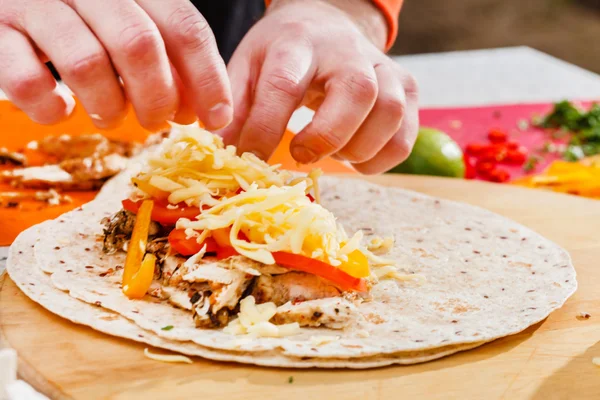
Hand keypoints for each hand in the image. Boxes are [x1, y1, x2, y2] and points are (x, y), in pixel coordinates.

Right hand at [0, 0, 232, 129]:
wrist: (6, 4)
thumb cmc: (81, 24)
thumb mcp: (131, 29)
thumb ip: (168, 59)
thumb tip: (206, 111)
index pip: (183, 25)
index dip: (207, 78)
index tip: (217, 119)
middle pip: (138, 43)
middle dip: (158, 97)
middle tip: (156, 122)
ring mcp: (34, 3)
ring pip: (87, 64)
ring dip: (109, 107)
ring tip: (110, 118)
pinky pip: (28, 81)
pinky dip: (51, 108)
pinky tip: (61, 109)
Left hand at [218, 0, 418, 173]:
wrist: (327, 27)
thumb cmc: (283, 55)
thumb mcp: (249, 68)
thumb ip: (236, 107)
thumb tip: (225, 153)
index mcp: (299, 43)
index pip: (285, 84)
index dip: (267, 128)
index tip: (252, 159)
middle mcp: (349, 51)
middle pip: (357, 93)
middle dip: (327, 137)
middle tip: (301, 154)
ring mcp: (386, 68)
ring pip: (389, 115)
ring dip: (356, 149)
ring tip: (330, 150)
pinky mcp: (407, 89)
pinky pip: (404, 139)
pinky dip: (378, 160)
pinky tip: (351, 153)